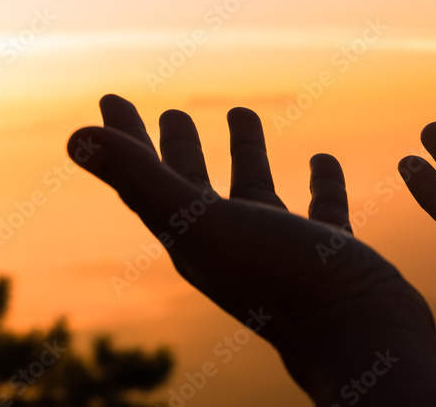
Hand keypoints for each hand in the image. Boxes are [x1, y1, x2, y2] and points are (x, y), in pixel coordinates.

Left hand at [67, 95, 435, 403]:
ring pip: (255, 191)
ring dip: (246, 153)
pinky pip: (319, 208)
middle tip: (172, 111)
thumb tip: (73, 136)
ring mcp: (280, 249)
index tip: (110, 98)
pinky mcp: (327, 251)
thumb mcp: (206, 225)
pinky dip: (319, 181)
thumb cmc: (282, 282)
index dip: (123, 140)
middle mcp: (231, 244)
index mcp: (193, 239)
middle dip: (180, 147)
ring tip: (241, 112)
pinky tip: (322, 160)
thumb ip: (144, 181)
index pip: (145, 180)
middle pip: (194, 187)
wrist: (362, 337)